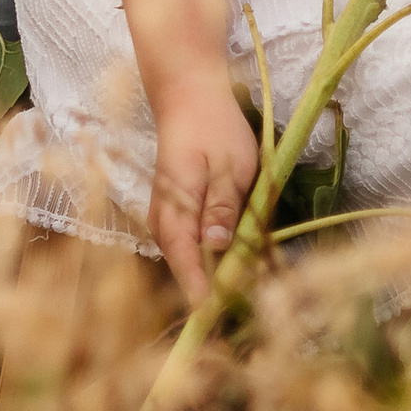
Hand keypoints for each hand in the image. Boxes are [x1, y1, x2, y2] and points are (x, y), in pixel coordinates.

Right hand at [147, 72, 261, 302]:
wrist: (189, 95)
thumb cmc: (214, 126)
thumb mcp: (230, 164)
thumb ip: (223, 207)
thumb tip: (217, 247)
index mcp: (175, 208)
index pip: (185, 263)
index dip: (203, 293)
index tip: (222, 316)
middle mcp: (162, 218)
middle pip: (184, 267)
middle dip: (212, 288)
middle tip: (247, 301)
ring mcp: (165, 215)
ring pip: (187, 257)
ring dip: (212, 272)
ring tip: (246, 284)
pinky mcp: (173, 210)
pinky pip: (189, 243)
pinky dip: (209, 254)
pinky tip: (235, 255)